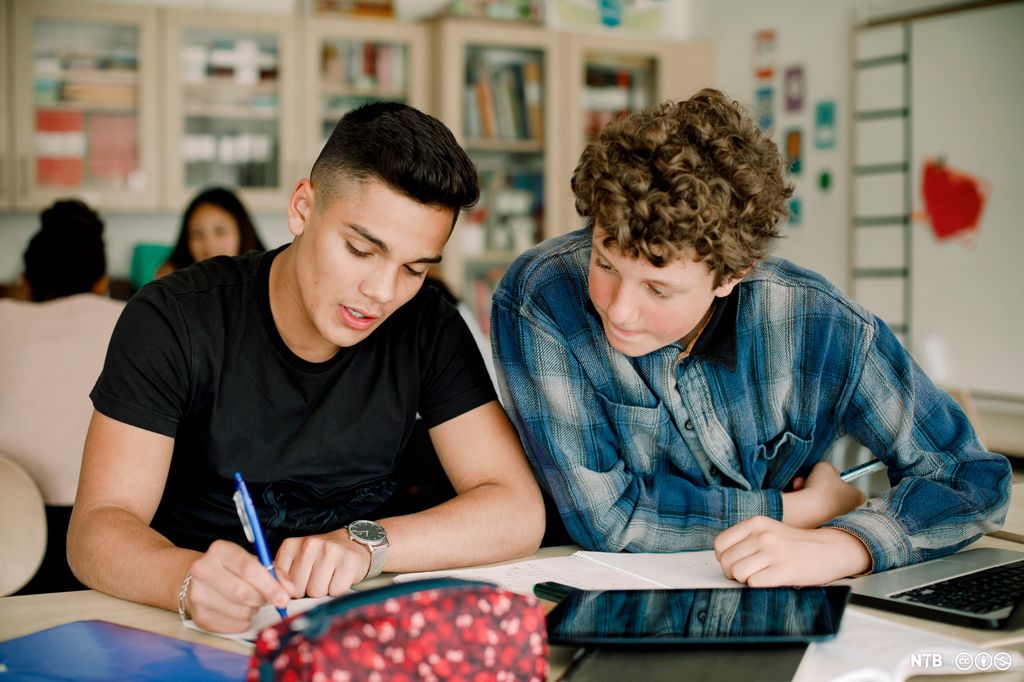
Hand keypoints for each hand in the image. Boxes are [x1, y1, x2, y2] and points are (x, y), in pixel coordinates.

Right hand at [186, 540, 293, 632]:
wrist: (201, 580)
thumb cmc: (234, 569)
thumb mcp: (254, 561)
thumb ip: (274, 572)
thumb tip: (289, 590)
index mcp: (220, 550)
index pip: (248, 569)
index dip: (270, 585)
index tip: (285, 596)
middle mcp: (203, 570)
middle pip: (242, 592)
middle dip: (263, 599)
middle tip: (271, 599)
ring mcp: (197, 594)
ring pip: (240, 611)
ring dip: (254, 610)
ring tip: (251, 601)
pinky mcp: (199, 616)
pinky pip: (233, 625)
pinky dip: (244, 621)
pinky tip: (240, 611)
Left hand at [274, 530, 370, 597]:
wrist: (352, 545)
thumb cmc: (320, 558)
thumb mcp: (296, 562)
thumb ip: (283, 578)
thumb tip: (283, 599)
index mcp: (291, 545)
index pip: (281, 583)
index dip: (292, 588)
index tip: (301, 578)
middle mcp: (310, 544)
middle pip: (298, 590)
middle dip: (307, 590)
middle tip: (317, 577)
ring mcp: (330, 550)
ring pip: (316, 592)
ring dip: (324, 590)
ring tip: (329, 577)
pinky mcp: (349, 560)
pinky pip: (336, 591)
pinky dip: (338, 590)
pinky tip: (340, 576)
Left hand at [714, 516, 870, 585]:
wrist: (829, 550)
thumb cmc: (796, 544)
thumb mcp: (768, 531)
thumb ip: (746, 539)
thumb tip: (723, 558)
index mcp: (756, 523)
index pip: (720, 544)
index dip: (724, 558)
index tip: (735, 562)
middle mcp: (763, 535)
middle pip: (727, 561)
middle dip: (733, 573)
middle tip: (748, 574)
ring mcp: (773, 552)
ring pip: (738, 573)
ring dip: (745, 580)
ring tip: (760, 576)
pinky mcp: (784, 570)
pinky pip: (754, 583)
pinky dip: (758, 586)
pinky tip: (770, 581)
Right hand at [782, 461, 864, 527]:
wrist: (808, 510)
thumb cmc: (821, 490)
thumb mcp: (825, 467)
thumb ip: (827, 468)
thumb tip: (824, 470)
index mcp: (856, 497)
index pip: (855, 489)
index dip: (843, 482)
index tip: (834, 477)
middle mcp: (847, 511)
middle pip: (833, 493)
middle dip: (820, 485)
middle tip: (813, 479)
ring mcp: (832, 519)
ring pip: (819, 499)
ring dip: (808, 490)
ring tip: (802, 485)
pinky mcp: (818, 524)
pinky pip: (809, 508)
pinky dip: (802, 500)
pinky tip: (797, 494)